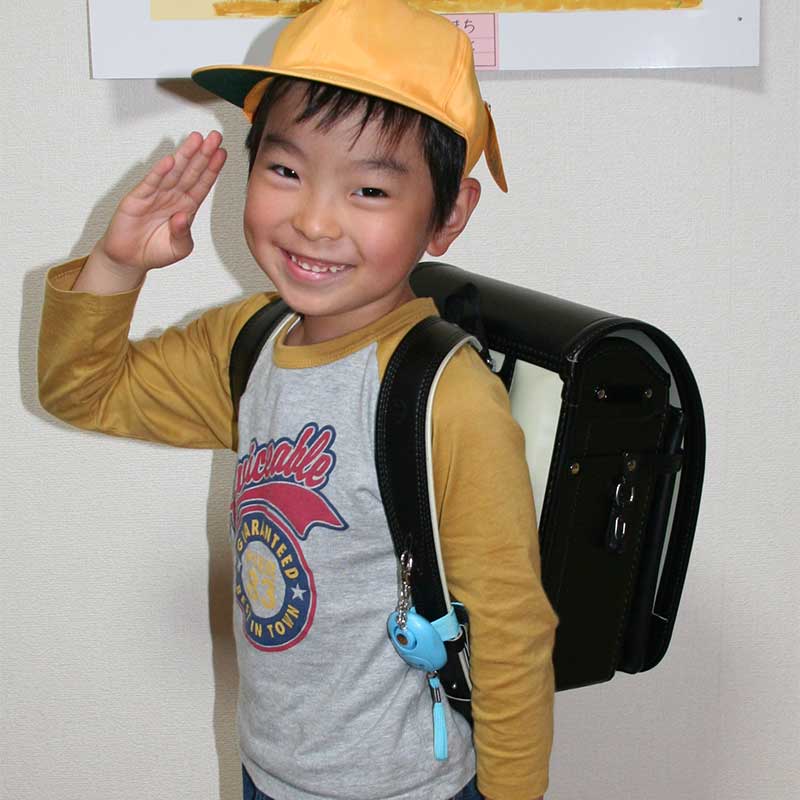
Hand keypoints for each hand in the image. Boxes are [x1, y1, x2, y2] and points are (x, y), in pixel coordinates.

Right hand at [77, 131, 226, 292]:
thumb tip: (183, 217)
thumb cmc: (155, 251)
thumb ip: (184, 235)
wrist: (129, 259)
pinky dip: (160, 172)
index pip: (202, 184)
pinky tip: (171, 160)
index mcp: (186, 207)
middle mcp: (172, 197)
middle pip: (191, 172)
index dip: (212, 169)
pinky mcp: (137, 199)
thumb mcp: (179, 248)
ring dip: (185, 155)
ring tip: (197, 140)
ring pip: (173, 172)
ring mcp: (155, 196)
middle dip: (203, 154)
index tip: (222, 154)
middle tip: (215, 138)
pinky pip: (151, 183)